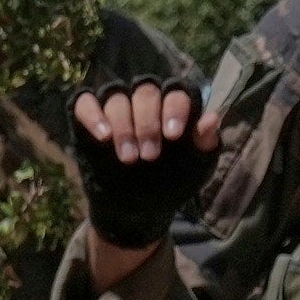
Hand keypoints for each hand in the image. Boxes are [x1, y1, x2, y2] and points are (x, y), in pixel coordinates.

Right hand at [70, 71, 218, 258]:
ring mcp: (117, 106)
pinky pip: (85, 103)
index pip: (176, 92)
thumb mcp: (194, 168)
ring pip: (118, 98)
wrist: (138, 207)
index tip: (173, 136)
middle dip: (148, 123)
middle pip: (146, 91)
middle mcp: (145, 100)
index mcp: (173, 106)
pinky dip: (93, 115)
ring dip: (123, 127)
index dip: (175, 109)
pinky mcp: (90, 117)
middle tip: (150, 155)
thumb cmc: (170, 181)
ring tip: (129, 158)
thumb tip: (213, 117)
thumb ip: (204, 143)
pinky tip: (103, 136)